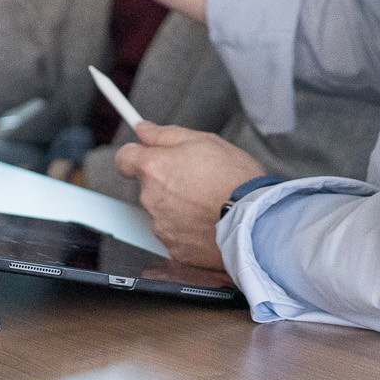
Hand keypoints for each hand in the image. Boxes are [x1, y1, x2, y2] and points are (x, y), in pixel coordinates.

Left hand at [115, 123, 265, 269]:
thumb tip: (144, 129)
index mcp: (154, 168)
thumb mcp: (204, 141)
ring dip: (177, 207)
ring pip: (162, 211)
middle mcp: (151, 199)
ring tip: (208, 203)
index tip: (145, 154)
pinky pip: (175, 235)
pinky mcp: (175, 250)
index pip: (123, 159)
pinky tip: (209, 222)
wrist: (256, 221)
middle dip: (166, 181)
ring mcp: (162, 227)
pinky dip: (188, 230)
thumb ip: (166, 134)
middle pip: (147, 186)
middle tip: (196, 179)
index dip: (135, 155)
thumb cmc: (235, 179)